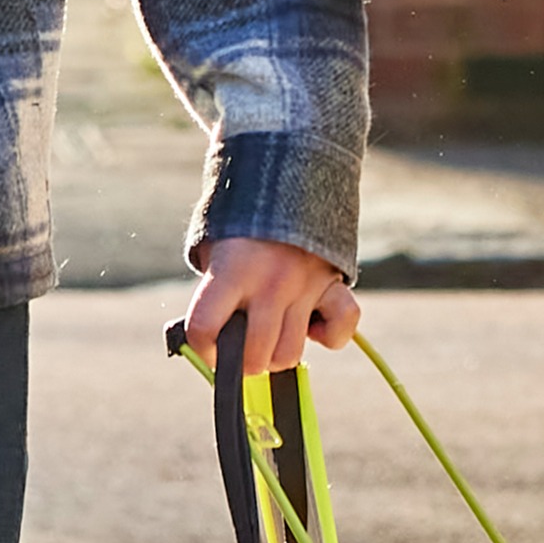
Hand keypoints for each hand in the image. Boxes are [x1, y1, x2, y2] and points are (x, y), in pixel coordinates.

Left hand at [175, 235, 361, 384]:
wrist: (286, 180)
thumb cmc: (242, 231)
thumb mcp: (214, 253)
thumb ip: (210, 297)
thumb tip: (205, 347)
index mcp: (232, 270)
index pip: (204, 328)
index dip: (202, 347)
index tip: (209, 346)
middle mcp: (270, 281)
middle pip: (254, 356)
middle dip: (243, 363)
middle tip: (242, 349)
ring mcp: (305, 285)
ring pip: (289, 354)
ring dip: (276, 355)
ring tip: (271, 336)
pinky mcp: (334, 285)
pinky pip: (341, 329)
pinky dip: (329, 337)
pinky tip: (313, 327)